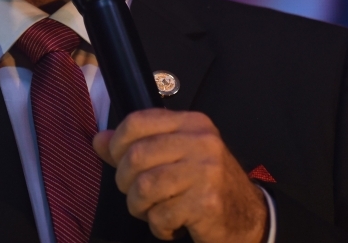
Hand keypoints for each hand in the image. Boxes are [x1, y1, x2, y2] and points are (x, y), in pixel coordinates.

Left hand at [92, 108, 266, 242]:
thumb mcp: (175, 155)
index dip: (117, 142)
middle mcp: (201, 142)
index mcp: (191, 123)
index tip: (116, 160)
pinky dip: (158, 226)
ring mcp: (206, 172)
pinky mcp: (207, 202)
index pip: (138, 121)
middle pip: (137, 156)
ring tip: (150, 211)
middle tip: (134, 193)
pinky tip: (170, 225)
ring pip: (145, 187)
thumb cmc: (205, 183)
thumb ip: (137, 145)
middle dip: (125, 181)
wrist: (248, 215)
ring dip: (139, 206)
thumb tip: (99, 141)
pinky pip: (161, 215)